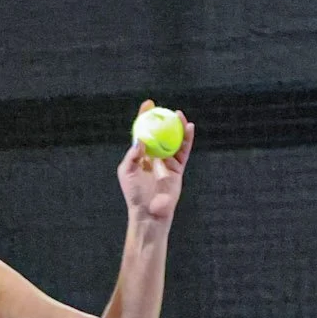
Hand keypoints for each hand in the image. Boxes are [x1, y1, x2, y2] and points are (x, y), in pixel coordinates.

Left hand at [118, 101, 192, 226]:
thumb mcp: (127, 171)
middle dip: (164, 119)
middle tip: (166, 108)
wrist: (148, 212)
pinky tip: (189, 128)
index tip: (149, 105)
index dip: (146, 117)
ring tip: (179, 115)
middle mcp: (155, 156)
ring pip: (175, 140)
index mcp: (141, 155)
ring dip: (178, 127)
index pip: (144, 131)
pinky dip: (187, 139)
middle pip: (161, 133)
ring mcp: (167, 162)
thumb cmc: (134, 194)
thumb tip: (140, 140)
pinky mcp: (177, 169)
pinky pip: (184, 151)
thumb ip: (132, 155)